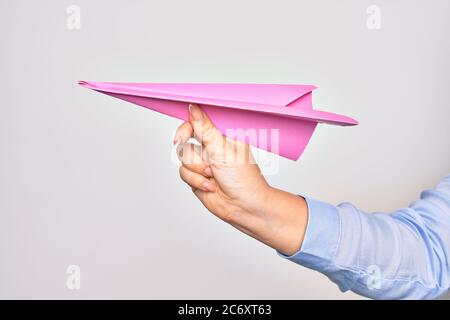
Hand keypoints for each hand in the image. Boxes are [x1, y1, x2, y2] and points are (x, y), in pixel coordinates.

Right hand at [174, 104, 307, 254]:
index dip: (187, 127)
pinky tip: (210, 186)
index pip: (198, 122)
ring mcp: (202, 163)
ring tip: (212, 175)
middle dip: (192, 153)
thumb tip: (193, 108)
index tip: (182, 136)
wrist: (244, 207)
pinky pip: (183, 173)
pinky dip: (196, 180)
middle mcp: (211, 147)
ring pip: (182, 157)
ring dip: (197, 169)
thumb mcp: (222, 149)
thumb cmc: (243, 178)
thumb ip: (204, 129)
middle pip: (185, 139)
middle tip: (201, 160)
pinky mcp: (196, 178)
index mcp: (221, 135)